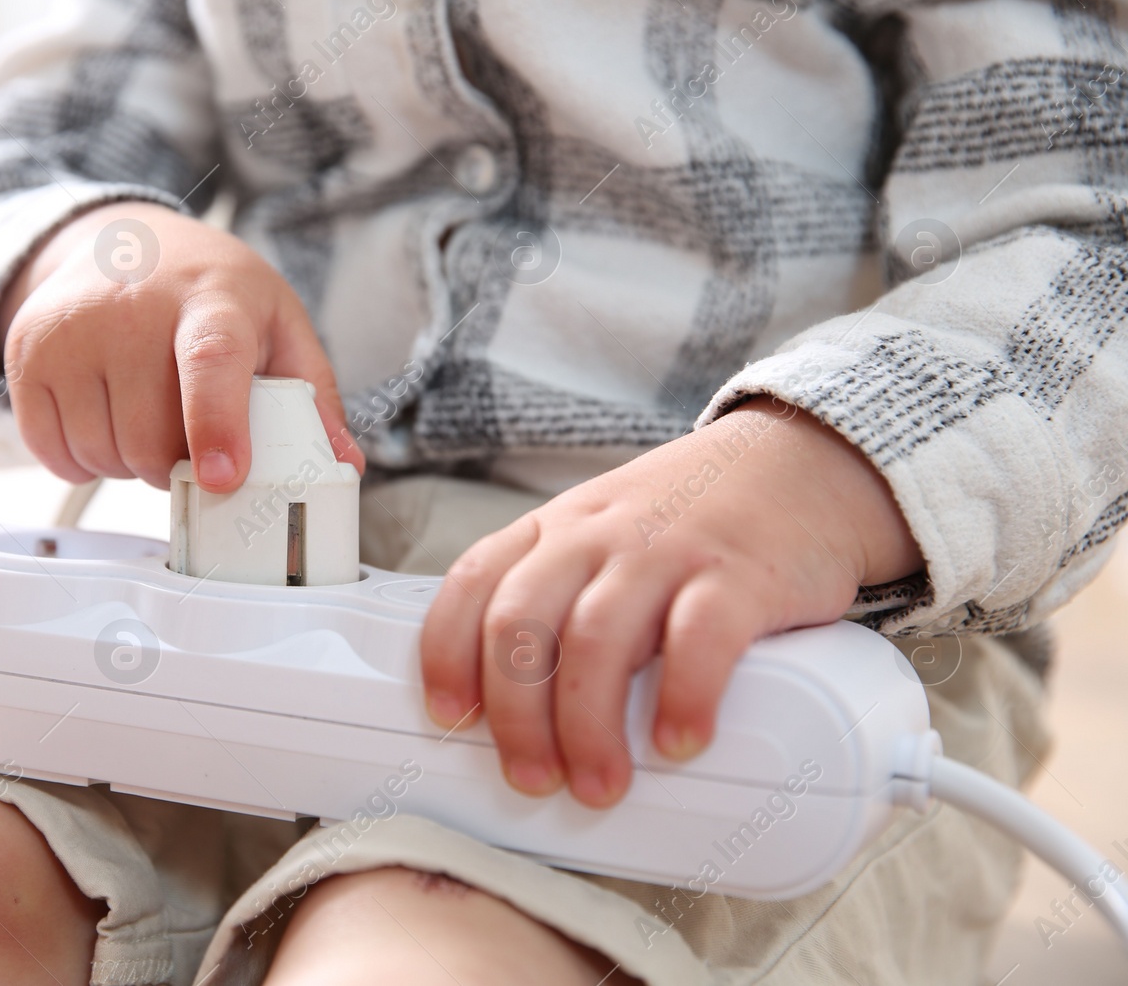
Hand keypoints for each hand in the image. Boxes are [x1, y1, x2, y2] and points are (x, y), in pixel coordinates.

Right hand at [0, 202, 363, 490]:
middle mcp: (132, 307)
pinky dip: (84, 460)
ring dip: (131, 464)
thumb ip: (310, 395)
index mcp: (212, 298)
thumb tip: (343, 463)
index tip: (221, 478)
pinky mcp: (28, 353)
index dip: (216, 425)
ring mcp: (71, 328)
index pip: (211, 361)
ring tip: (147, 416)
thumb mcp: (276, 325)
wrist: (120, 242)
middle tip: (189, 433)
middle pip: (152, 439)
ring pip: (103, 456)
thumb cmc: (209, 294)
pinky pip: (54, 454)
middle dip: (177, 465)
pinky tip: (105, 419)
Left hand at [418, 398, 922, 806]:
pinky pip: (698, 638)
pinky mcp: (738, 574)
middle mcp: (597, 535)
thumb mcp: (603, 536)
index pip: (473, 582)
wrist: (801, 463)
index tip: (450, 718)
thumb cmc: (689, 520)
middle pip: (522, 625)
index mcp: (552, 530)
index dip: (447, 653)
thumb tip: (514, 709)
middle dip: (517, 716)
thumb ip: (558, 596)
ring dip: (589, 727)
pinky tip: (680, 743)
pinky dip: (682, 697)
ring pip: (597, 640)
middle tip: (535, 780)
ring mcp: (665, 550)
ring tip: (601, 786)